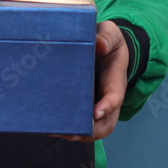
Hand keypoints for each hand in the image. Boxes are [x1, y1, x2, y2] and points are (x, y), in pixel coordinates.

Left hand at [52, 20, 127, 142]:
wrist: (104, 45)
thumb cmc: (108, 40)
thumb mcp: (110, 33)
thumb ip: (106, 37)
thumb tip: (99, 44)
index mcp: (115, 79)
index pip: (115, 96)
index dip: (107, 106)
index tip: (96, 112)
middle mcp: (108, 96)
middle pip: (106, 122)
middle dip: (91, 131)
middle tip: (72, 133)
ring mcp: (97, 103)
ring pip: (94, 127)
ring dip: (79, 134)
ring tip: (58, 132)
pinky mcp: (84, 104)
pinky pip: (81, 120)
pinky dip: (70, 128)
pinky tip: (52, 126)